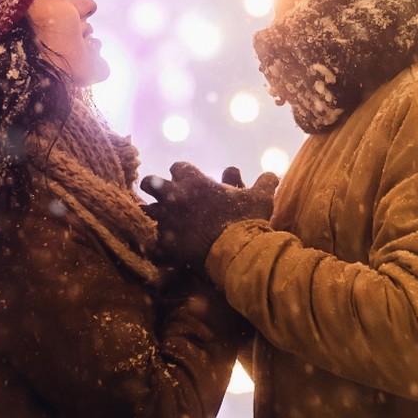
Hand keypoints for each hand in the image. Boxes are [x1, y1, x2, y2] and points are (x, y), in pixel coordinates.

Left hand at [140, 162, 278, 268]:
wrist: (237, 251)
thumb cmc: (247, 220)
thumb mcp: (261, 198)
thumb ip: (265, 183)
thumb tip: (274, 175)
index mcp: (194, 181)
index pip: (178, 166)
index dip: (183, 173)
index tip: (188, 181)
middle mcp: (175, 196)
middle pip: (150, 182)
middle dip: (155, 188)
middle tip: (164, 198)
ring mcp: (166, 219)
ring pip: (143, 209)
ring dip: (149, 213)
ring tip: (155, 221)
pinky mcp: (164, 242)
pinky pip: (149, 240)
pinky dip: (152, 242)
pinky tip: (156, 247)